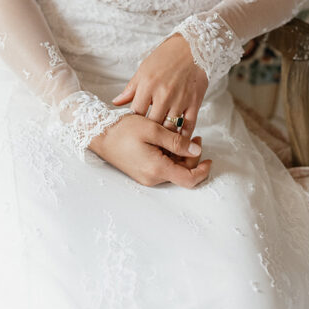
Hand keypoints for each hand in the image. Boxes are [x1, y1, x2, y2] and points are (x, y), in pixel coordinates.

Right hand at [89, 113, 211, 187]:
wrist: (99, 135)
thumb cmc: (123, 130)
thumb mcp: (152, 129)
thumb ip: (176, 141)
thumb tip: (196, 150)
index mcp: (157, 169)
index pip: (189, 179)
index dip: (202, 171)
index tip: (209, 158)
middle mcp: (152, 178)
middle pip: (182, 173)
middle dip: (192, 157)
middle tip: (195, 137)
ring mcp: (146, 177)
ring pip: (173, 170)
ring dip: (181, 156)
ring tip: (180, 136)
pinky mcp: (142, 172)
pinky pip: (163, 167)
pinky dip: (170, 156)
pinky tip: (168, 141)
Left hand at [111, 33, 208, 139]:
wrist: (192, 47)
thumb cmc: (165, 57)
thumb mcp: (143, 70)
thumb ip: (130, 89)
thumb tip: (116, 103)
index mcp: (148, 85)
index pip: (136, 113)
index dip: (133, 124)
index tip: (132, 131)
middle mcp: (163, 94)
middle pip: (152, 124)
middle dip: (148, 135)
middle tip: (145, 145)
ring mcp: (180, 99)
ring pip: (170, 128)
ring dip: (165, 139)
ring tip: (160, 148)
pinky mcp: (195, 102)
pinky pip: (188, 126)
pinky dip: (183, 137)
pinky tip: (178, 143)